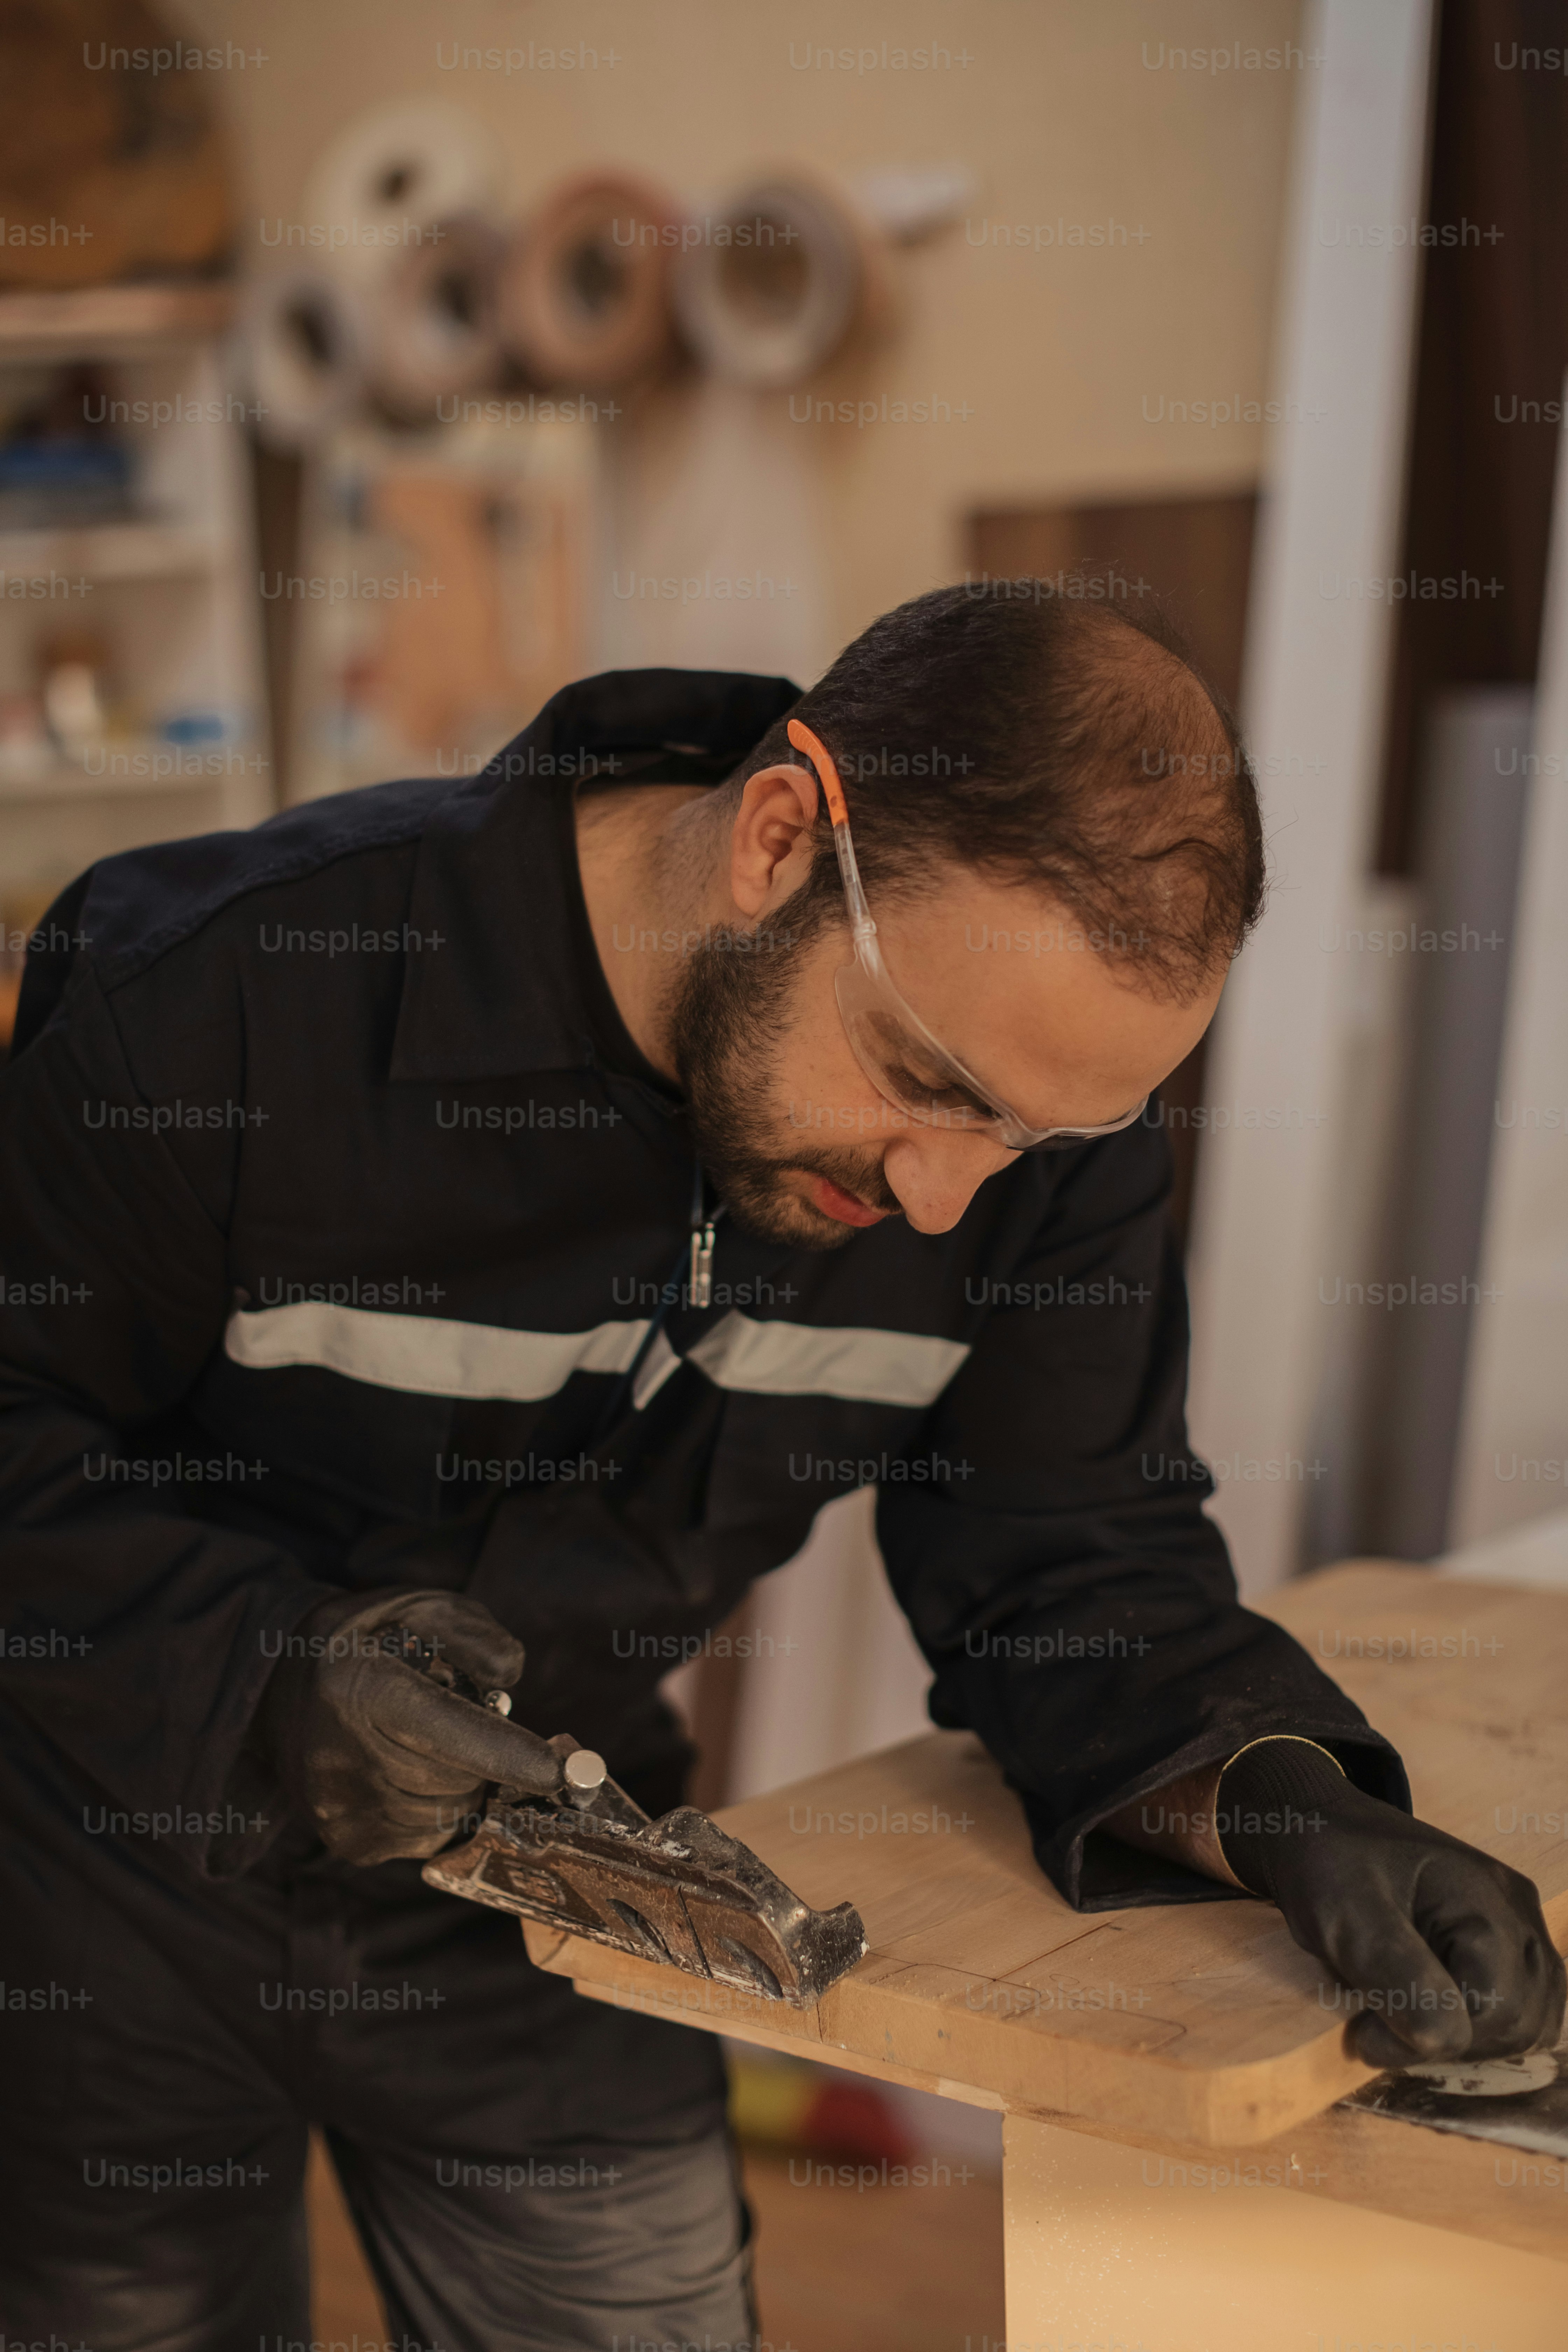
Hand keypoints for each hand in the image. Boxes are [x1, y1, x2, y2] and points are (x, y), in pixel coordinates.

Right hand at [263, 1588, 562, 1865]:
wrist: (284, 1688)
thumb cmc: (371, 1643)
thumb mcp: (423, 1610)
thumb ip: (475, 1636)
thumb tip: (511, 1679)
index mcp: (361, 1688)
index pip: (443, 1728)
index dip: (504, 1751)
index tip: (558, 1770)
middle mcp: (343, 1757)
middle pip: (458, 1777)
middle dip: (483, 1755)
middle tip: (460, 1720)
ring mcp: (343, 1810)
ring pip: (451, 1812)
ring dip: (461, 1781)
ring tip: (425, 1743)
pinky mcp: (351, 1844)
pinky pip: (431, 1837)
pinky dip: (439, 1807)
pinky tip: (411, 1772)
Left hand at [1220, 1741, 1565, 2067]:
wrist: (1322, 1830)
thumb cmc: (1327, 1864)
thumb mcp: (1344, 1914)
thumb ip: (1395, 1972)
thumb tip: (1441, 2042)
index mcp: (1484, 1896)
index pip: (1493, 2007)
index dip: (1429, 2036)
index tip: (1363, 2032)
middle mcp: (1516, 1911)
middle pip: (1518, 2021)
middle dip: (1449, 2041)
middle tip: (1381, 2025)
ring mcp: (1518, 1927)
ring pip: (1527, 2024)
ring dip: (1465, 2041)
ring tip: (1405, 2019)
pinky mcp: (1508, 1945)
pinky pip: (1520, 2011)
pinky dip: (1479, 2029)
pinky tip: (1432, 2015)